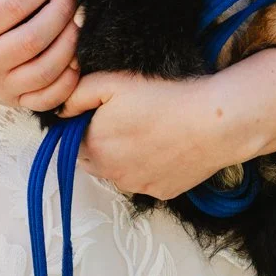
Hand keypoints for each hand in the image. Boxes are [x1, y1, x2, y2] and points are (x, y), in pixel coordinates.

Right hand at [0, 0, 80, 113]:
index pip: (16, 5)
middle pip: (34, 38)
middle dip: (64, 10)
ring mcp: (2, 86)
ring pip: (46, 70)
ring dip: (72, 42)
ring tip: (80, 18)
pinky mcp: (15, 103)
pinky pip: (49, 98)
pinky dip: (69, 79)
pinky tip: (75, 55)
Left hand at [58, 70, 259, 200]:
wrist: (213, 122)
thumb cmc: (164, 97)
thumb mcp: (113, 82)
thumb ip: (77, 94)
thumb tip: (62, 111)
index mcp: (93, 147)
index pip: (72, 141)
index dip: (85, 124)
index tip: (105, 109)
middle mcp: (110, 174)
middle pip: (94, 159)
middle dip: (101, 142)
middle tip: (127, 118)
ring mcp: (137, 186)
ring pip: (119, 171)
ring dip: (124, 156)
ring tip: (149, 130)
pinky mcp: (161, 192)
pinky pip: (146, 180)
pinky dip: (150, 166)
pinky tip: (165, 145)